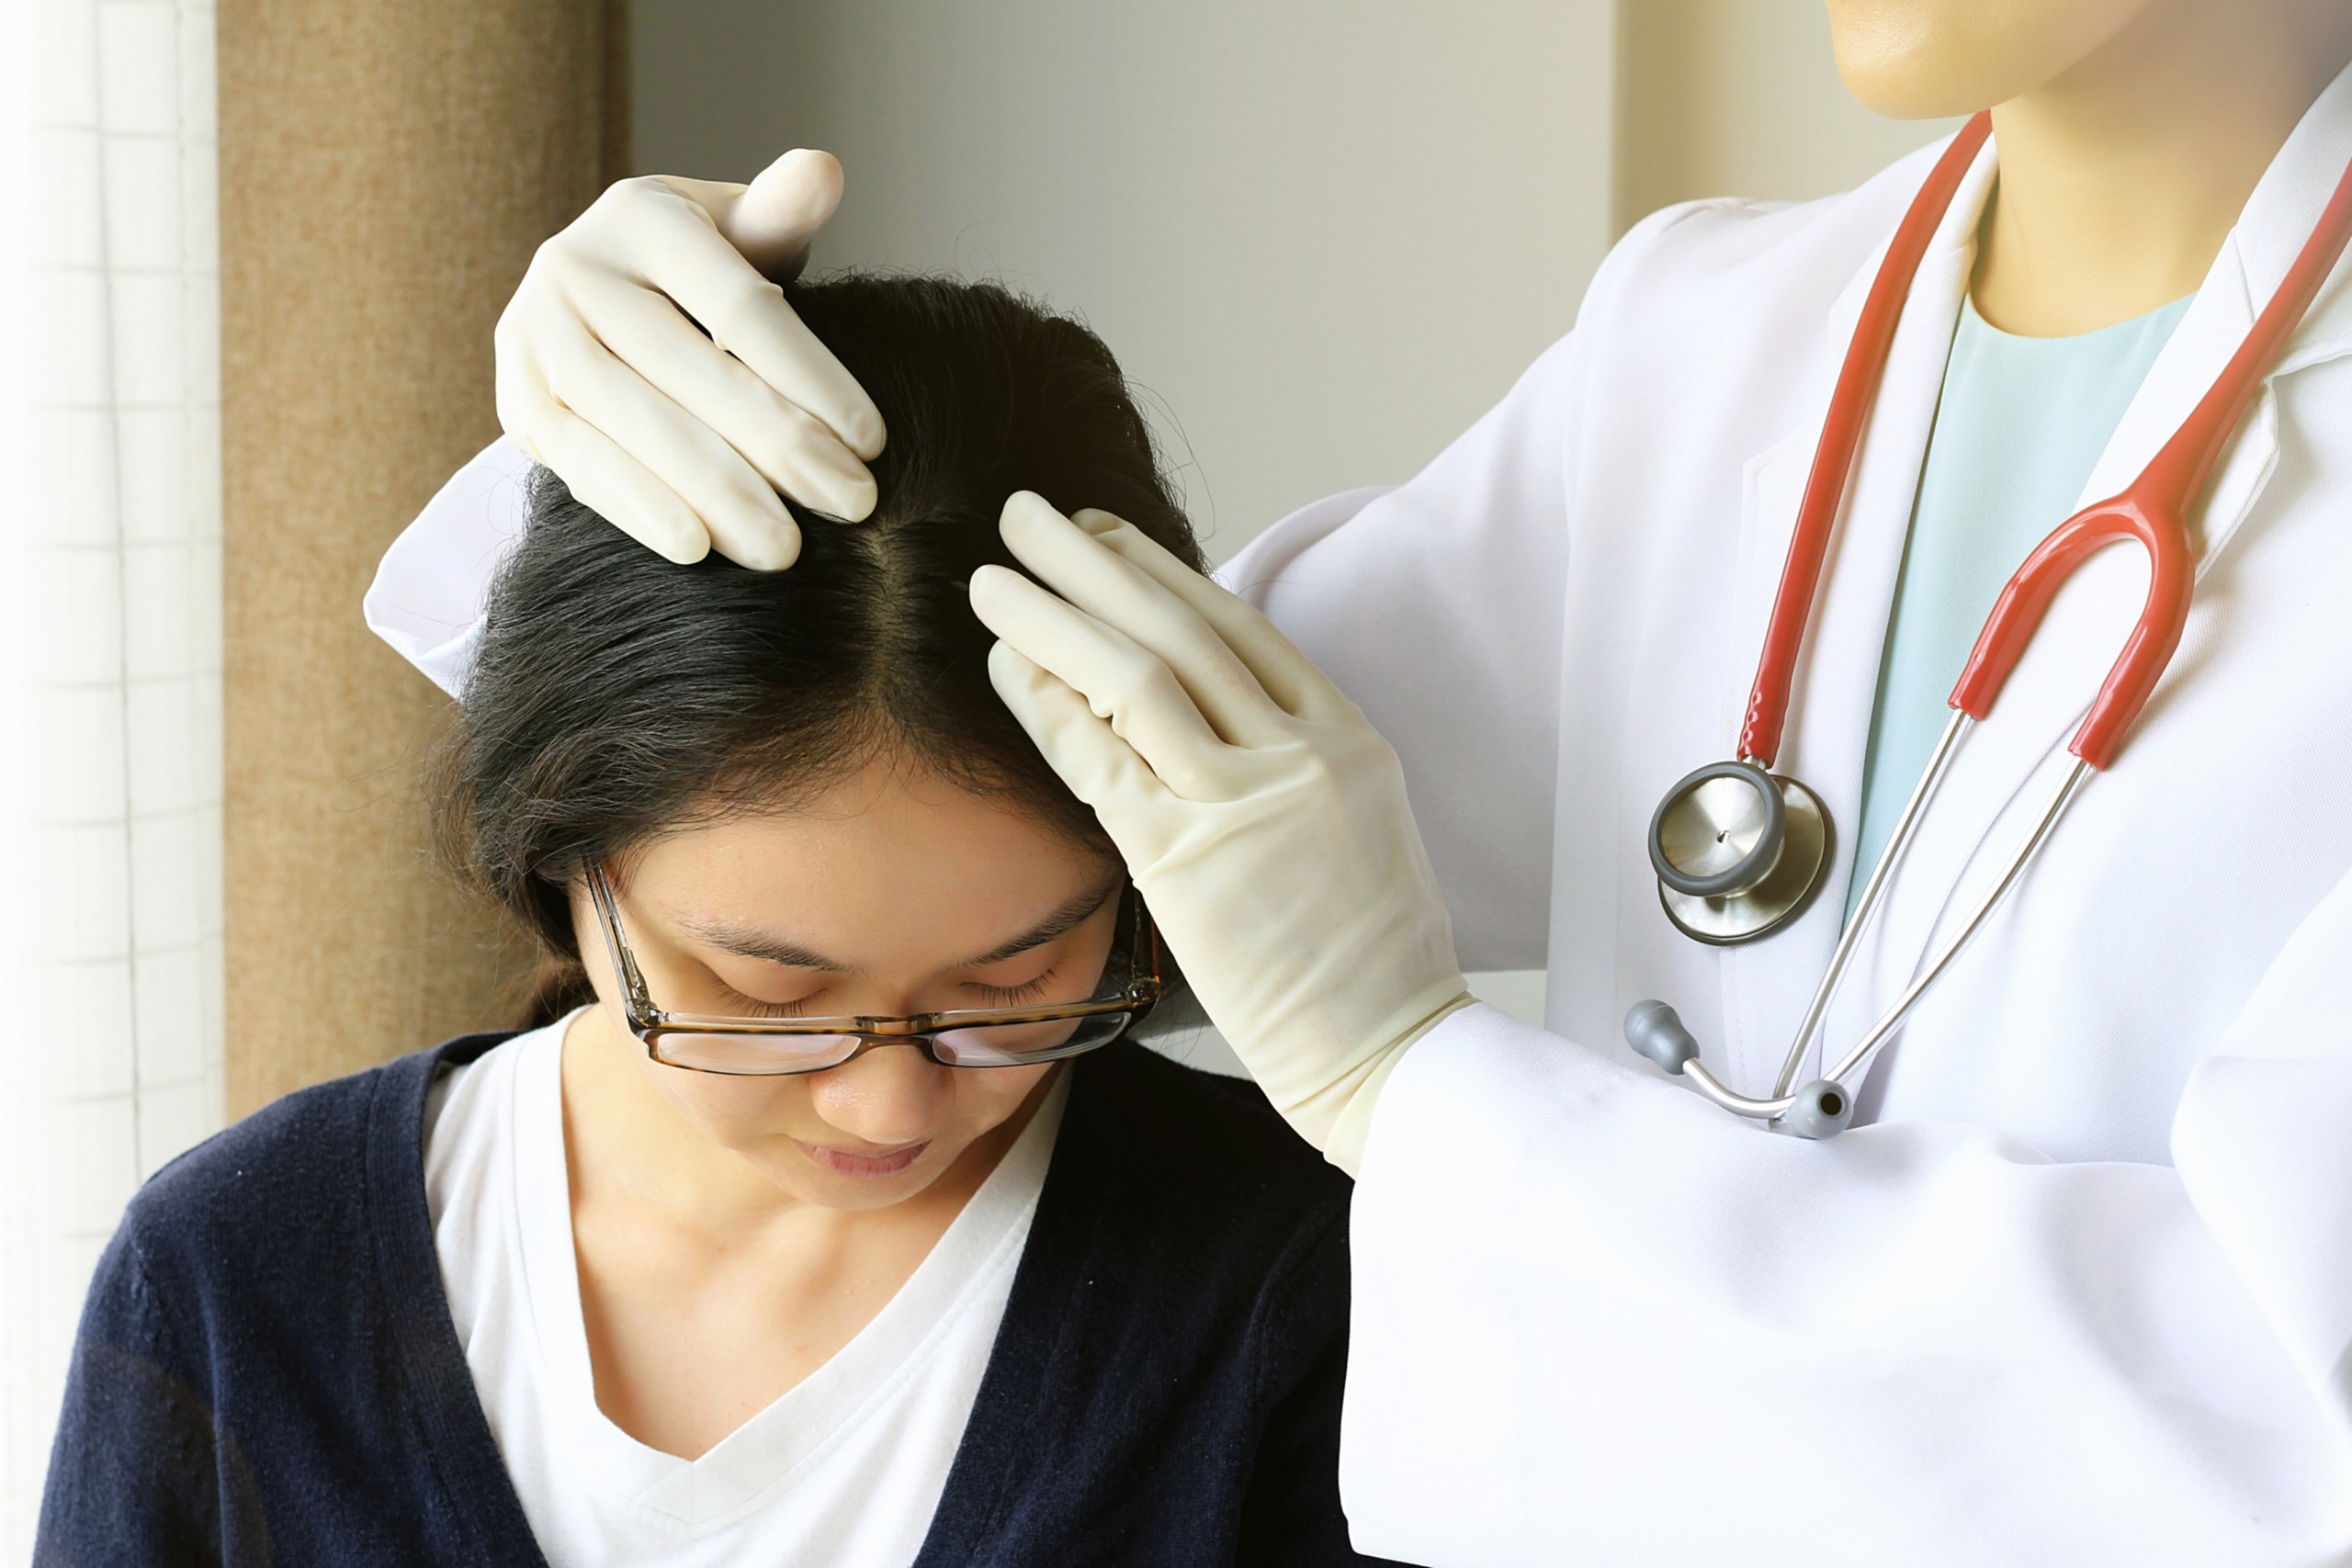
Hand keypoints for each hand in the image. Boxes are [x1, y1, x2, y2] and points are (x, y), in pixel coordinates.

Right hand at [494, 149, 887, 568]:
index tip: (872, 442)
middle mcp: (573, 268)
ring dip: (719, 494)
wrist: (601, 305)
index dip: (810, 375)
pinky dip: (643, 510)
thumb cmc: (701, 273)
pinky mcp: (518, 404)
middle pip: (694, 373)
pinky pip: (586, 467)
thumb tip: (822, 172)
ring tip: (787, 549)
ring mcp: (534, 337)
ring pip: (638, 426)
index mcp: (641, 217)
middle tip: (853, 504)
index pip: (740, 304)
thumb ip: (781, 214)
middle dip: (782, 447)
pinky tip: (700, 549)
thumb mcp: (741, 232)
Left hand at [970, 494, 1471, 1168]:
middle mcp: (1296, 753)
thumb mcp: (1359, 826)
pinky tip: (1004, 672)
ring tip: (992, 580)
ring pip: (1131, 677)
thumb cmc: (1371, 960)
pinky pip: (1098, 763)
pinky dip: (1045, 709)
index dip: (1159, 570)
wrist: (1392, 1050)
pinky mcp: (1185, 861)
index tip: (1103, 535)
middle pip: (1177, 627)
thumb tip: (1209, 716)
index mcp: (1346, 738)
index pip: (1239, 626)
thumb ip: (1292, 761)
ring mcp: (1241, 803)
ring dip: (1051, 618)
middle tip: (1027, 516)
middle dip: (1092, 563)